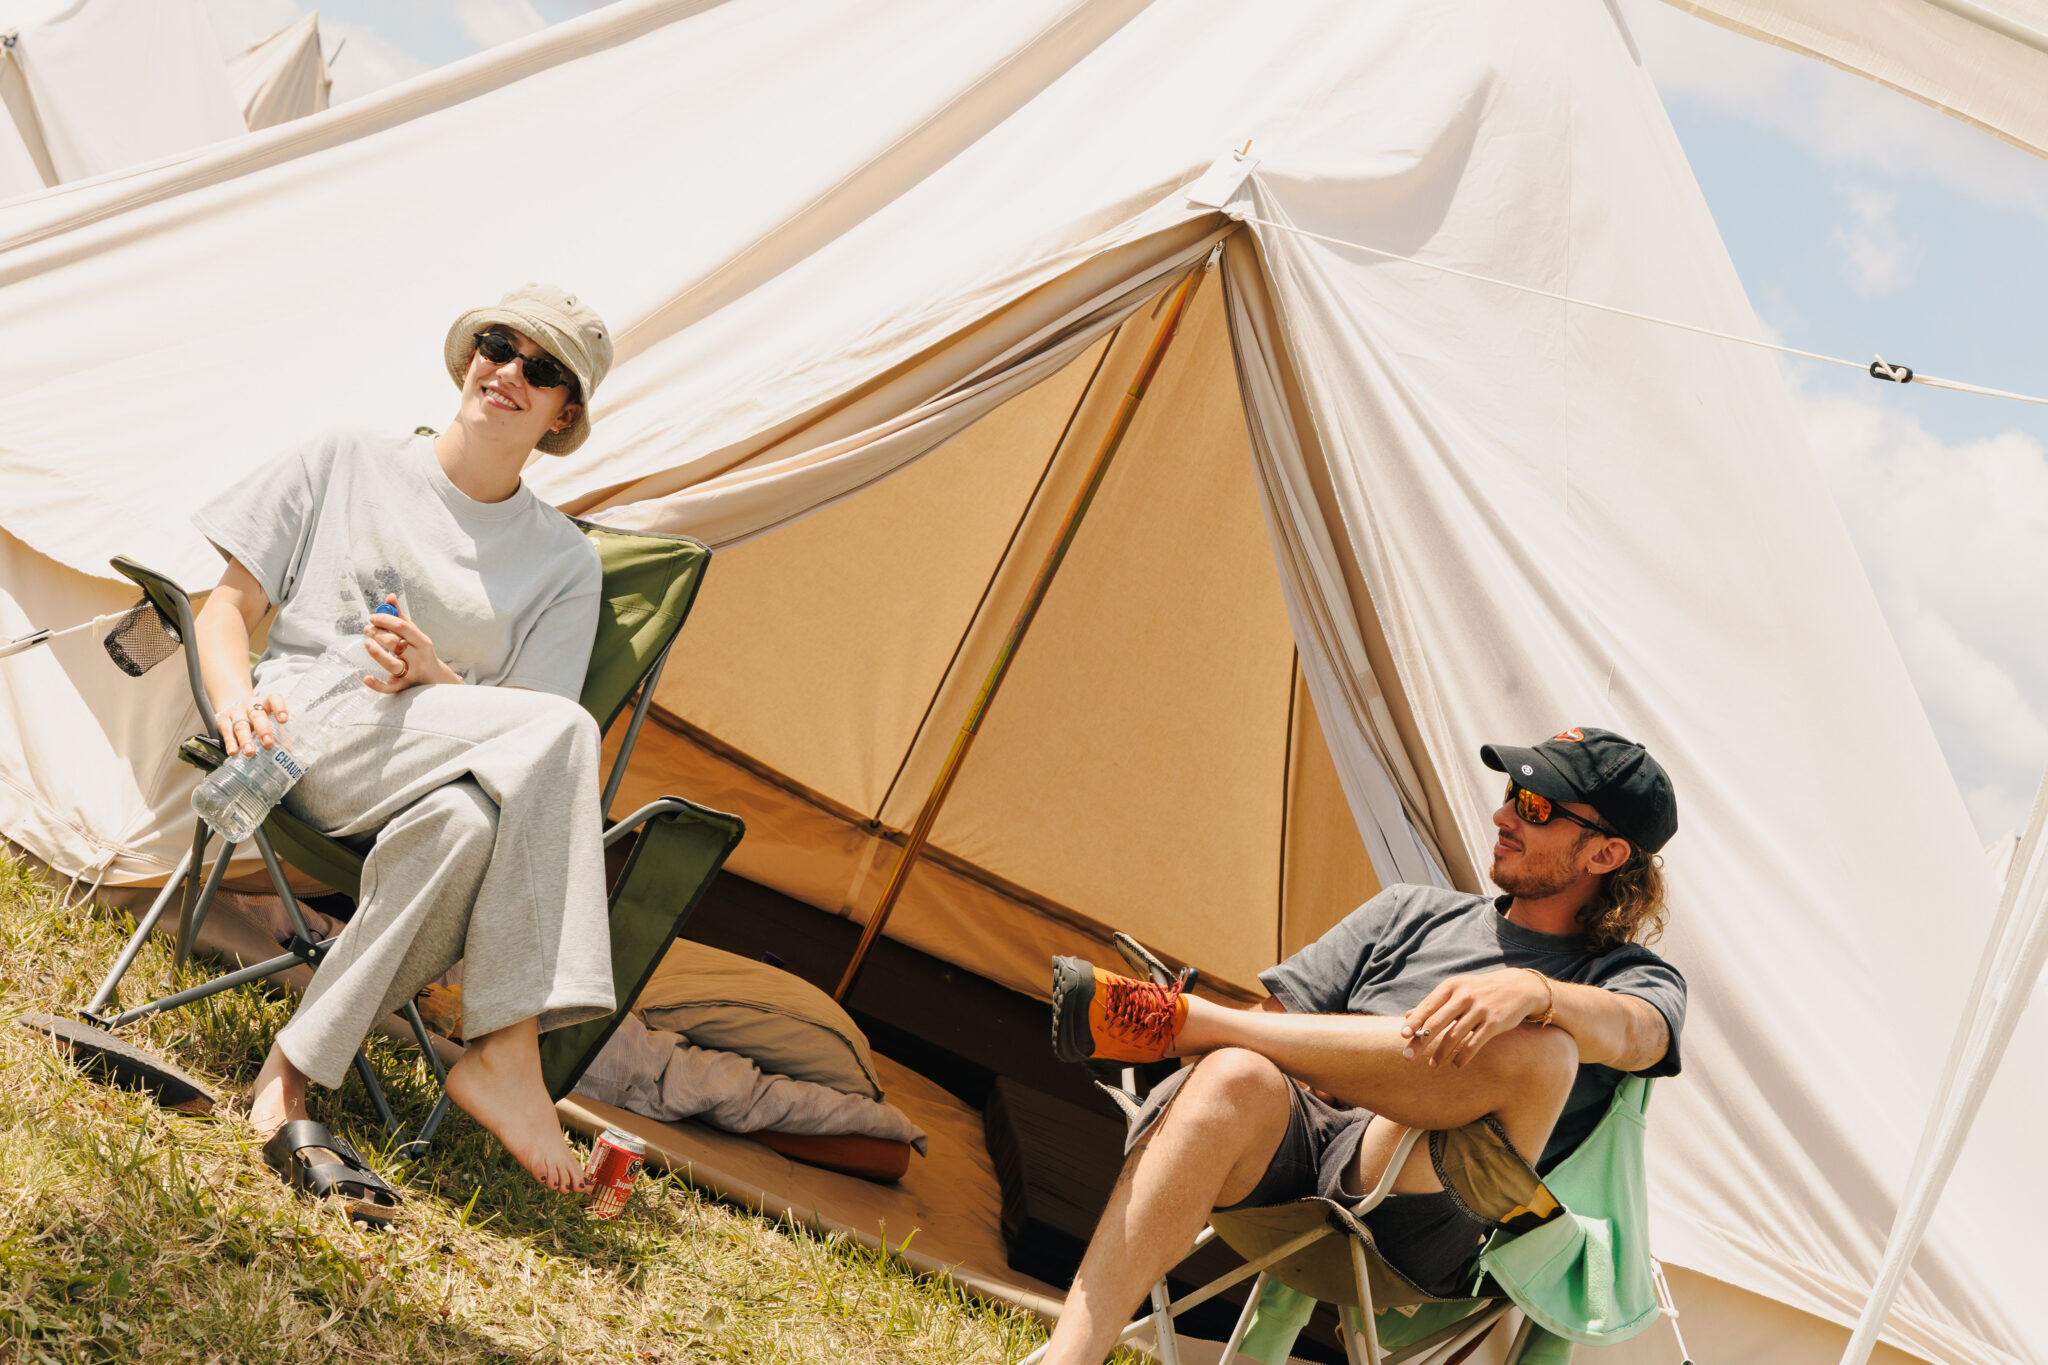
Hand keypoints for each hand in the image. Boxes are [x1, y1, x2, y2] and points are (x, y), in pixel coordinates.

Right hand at [214, 692, 290, 757]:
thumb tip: (290, 750)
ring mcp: (236, 713)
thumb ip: (278, 730)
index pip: (274, 700)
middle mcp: (250, 706)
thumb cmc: (258, 716)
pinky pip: (227, 733)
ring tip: (250, 752)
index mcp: (265, 703)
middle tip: (268, 743)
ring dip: (246, 740)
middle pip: (257, 715)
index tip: (284, 720)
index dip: (279, 708)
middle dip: (263, 730)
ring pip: (241, 726)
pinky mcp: (223, 722)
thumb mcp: (267, 717)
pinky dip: (230, 743)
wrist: (232, 704)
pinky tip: (233, 752)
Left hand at [363, 594, 453, 691]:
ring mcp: (411, 673)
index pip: (402, 627)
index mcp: (423, 642)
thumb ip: (401, 617)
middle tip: (368, 629)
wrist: (435, 680)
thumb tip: (390, 597)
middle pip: (395, 644)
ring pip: (392, 664)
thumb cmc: (421, 653)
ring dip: (377, 653)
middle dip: (378, 634)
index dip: (385, 620)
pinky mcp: (402, 687)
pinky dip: (377, 684)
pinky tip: (366, 678)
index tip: (373, 617)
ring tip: (367, 643)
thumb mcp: (415, 635)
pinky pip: (389, 687)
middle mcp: (418, 658)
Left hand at [1399, 969, 1549, 1068]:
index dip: (1415, 1022)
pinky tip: (1456, 1065)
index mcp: (1452, 986)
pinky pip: (1474, 1043)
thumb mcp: (1457, 990)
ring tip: (1432, 1065)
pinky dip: (1463, 1056)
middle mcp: (1464, 996)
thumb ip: (1434, 1004)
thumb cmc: (1480, 990)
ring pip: (1454, 1036)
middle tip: (1407, 1057)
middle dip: (1420, 1041)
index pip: (1428, 1006)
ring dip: (1440, 1053)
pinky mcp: (1495, 1023)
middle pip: (1436, 1022)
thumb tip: (1407, 1017)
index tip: (1403, 1036)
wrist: (1518, 987)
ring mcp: (1480, 1009)